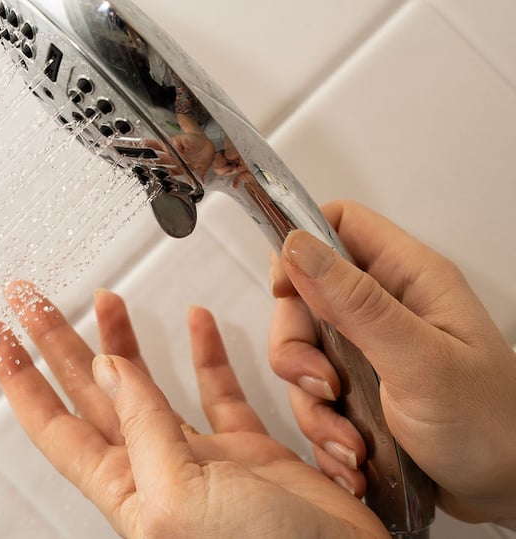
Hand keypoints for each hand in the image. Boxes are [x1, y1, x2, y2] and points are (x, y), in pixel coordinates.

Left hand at [0, 281, 388, 537]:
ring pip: (147, 385)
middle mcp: (154, 468)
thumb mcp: (180, 497)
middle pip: (90, 391)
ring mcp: (199, 458)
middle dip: (59, 341)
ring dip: (124, 340)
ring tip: (107, 298)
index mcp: (126, 484)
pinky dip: (206, 353)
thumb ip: (143, 429)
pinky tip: (197, 323)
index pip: (52, 422)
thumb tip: (109, 369)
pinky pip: (218, 391)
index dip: (19, 376)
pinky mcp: (246, 451)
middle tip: (33, 298)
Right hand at [268, 200, 515, 528]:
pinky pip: (312, 394)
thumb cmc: (487, 425)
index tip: (283, 292)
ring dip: (311, 402)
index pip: (338, 224)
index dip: (300, 247)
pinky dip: (322, 427)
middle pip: (304, 297)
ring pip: (303, 352)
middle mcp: (385, 307)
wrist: (510, 492)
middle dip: (297, 348)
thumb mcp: (419, 360)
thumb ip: (357, 302)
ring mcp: (369, 348)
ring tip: (349, 441)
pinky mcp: (359, 388)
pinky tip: (351, 456)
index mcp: (409, 278)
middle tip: (324, 387)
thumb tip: (298, 245)